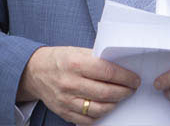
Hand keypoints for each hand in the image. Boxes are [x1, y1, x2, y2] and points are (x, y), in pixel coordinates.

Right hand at [17, 46, 138, 124]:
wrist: (35, 71)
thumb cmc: (60, 59)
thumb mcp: (77, 52)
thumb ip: (97, 59)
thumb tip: (121, 66)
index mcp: (76, 64)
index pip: (108, 72)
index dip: (125, 77)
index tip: (135, 79)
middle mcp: (70, 83)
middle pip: (106, 93)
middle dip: (124, 92)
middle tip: (131, 89)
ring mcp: (66, 100)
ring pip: (99, 109)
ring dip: (115, 104)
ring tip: (120, 98)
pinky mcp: (63, 112)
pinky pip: (87, 120)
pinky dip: (100, 116)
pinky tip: (106, 108)